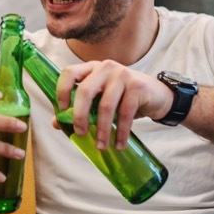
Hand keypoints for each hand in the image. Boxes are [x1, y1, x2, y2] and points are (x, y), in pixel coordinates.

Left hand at [58, 60, 172, 149]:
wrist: (157, 95)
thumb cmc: (124, 97)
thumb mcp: (101, 100)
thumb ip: (81, 108)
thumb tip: (56, 123)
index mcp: (92, 68)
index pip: (70, 73)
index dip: (62, 90)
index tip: (62, 110)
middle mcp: (105, 67)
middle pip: (85, 91)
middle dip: (80, 116)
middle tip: (80, 133)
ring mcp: (122, 75)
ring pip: (105, 105)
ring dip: (102, 130)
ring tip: (101, 146)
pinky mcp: (137, 86)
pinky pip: (125, 113)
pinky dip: (121, 132)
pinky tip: (119, 144)